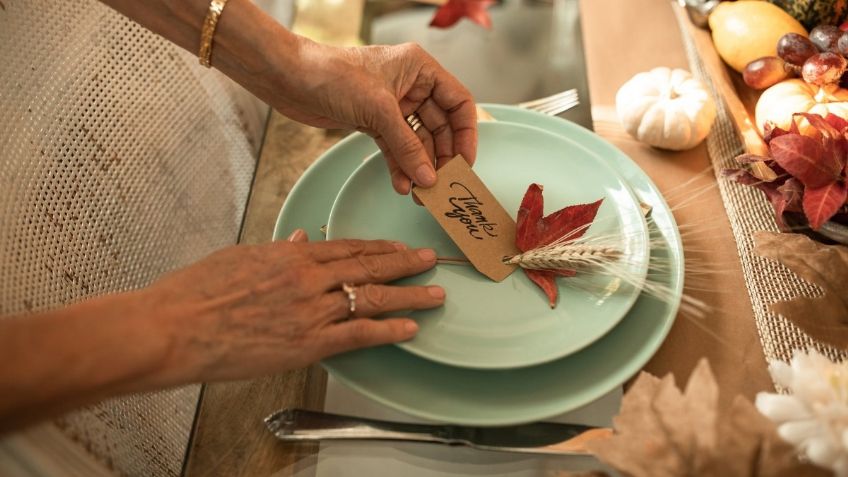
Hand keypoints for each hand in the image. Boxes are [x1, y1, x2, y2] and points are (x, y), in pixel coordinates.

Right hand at [142, 230, 443, 382]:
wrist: (172, 327)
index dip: (379, 248)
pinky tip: (411, 327)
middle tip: (430, 261)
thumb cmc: (196, 292)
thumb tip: (296, 238)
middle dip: (404, 264)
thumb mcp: (239, 257)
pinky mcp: (306, 343)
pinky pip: (359, 334)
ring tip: (435, 293)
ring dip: (409, 296)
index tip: (399, 248)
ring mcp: (310, 310)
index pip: (348, 247)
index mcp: (290, 254)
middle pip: (368, 267)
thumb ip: (275, 249)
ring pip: (372, 298)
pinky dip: (388, 330)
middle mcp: (307, 277)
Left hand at [269, 39, 477, 194]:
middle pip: (441, 127)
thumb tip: (428, 176)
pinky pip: (396, 148)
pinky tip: (402, 185)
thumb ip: (407, 146)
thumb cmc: (332, 74)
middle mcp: (411, 86)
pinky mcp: (374, 122)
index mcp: (420, 68)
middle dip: (441, 157)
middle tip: (442, 185)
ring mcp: (393, 106)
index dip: (466, 134)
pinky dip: (400, 166)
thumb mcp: (378, 110)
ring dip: (419, 167)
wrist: (290, 79)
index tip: (465, 163)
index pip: (459, 103)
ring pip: (418, 141)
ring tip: (420, 192)